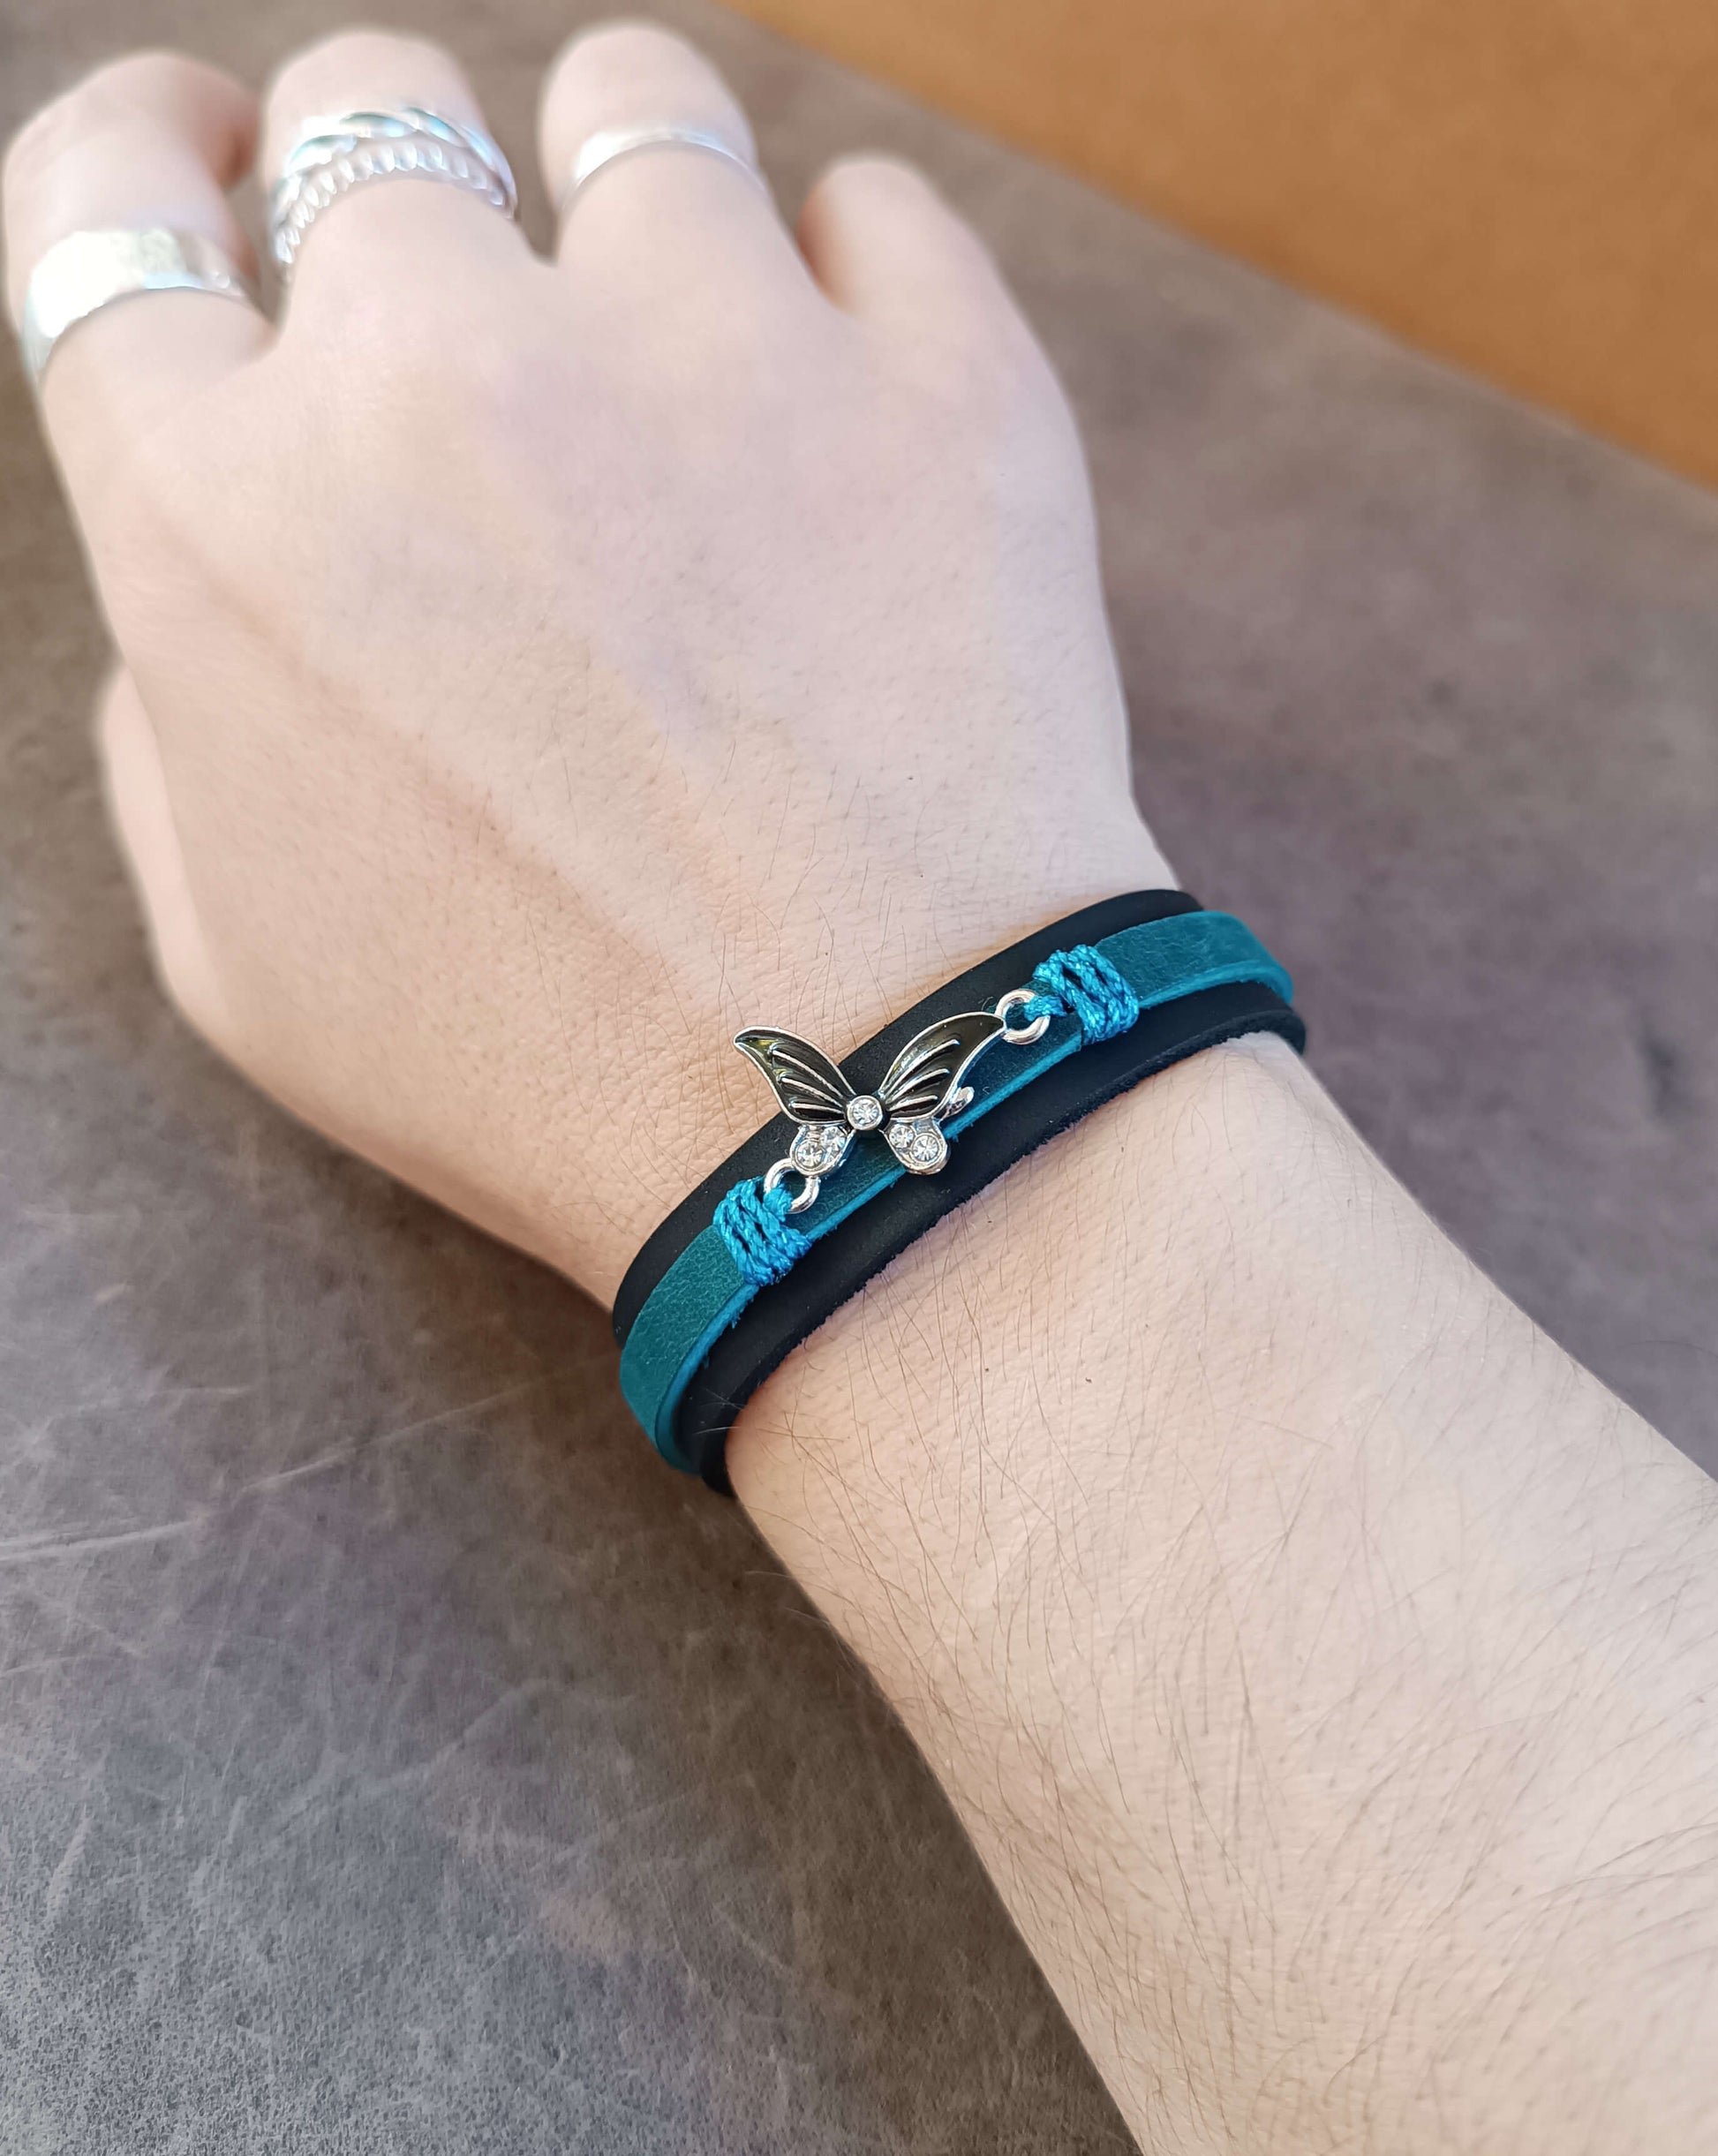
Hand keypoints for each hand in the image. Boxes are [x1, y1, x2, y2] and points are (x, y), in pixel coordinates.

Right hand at [3, 23, 1169, 1299]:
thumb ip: (171, 731)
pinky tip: (851, 398)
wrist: (873, 1122)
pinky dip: (852, 278)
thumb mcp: (249, 967)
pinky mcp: (936, 379)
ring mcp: (707, 347)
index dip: (148, 158)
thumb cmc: (543, 1074)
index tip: (208, 162)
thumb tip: (205, 588)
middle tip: (469, 307)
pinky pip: (875, 209)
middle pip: (365, 109)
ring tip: (672, 316)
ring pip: (627, 96)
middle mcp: (438, 373)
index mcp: (224, 516)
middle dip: (389, 183)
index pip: (107, 200)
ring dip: (621, 176)